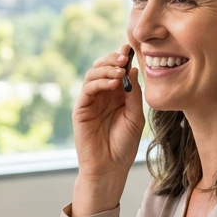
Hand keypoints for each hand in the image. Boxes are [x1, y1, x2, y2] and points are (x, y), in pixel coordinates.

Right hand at [71, 45, 144, 216]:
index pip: (117, 70)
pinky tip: (112, 82)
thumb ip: (133, 94)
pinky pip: (87, 89)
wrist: (110, 167)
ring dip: (106, 68)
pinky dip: (99, 82)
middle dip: (113, 59)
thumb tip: (132, 70)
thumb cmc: (124, 145)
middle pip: (102, 67)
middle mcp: (102, 95)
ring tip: (120, 70)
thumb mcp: (135, 116)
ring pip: (93, 74)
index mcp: (117, 95)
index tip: (130, 49)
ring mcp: (90, 101)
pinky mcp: (81, 109)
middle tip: (125, 56)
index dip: (122, 59)